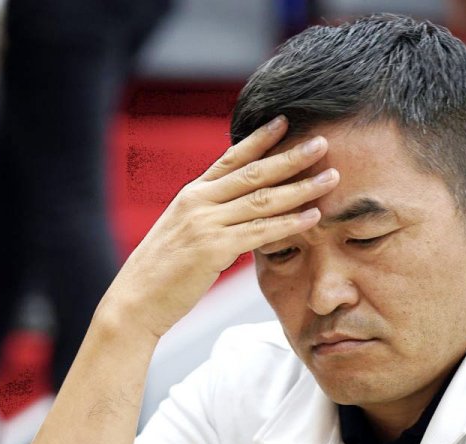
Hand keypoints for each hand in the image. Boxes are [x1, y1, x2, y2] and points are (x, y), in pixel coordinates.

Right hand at [104, 115, 339, 338]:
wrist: (134, 301)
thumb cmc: (159, 273)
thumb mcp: (181, 234)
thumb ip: (208, 218)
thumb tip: (237, 215)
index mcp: (191, 195)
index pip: (230, 158)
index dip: (259, 139)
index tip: (284, 121)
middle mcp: (198, 202)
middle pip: (253, 172)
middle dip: (290, 156)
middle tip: (322, 141)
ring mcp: (205, 224)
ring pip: (262, 199)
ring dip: (300, 187)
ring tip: (331, 176)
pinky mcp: (212, 250)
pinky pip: (259, 232)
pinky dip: (289, 223)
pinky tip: (313, 216)